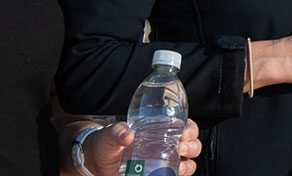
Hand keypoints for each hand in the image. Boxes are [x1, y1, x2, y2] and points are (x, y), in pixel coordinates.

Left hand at [81, 119, 201, 175]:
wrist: (98, 162)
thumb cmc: (108, 143)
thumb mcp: (111, 134)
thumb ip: (117, 131)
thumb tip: (127, 134)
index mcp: (161, 130)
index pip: (186, 126)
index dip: (190, 129)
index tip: (182, 133)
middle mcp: (167, 146)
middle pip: (193, 146)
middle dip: (192, 147)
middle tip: (180, 148)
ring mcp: (164, 163)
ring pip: (189, 164)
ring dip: (187, 165)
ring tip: (177, 165)